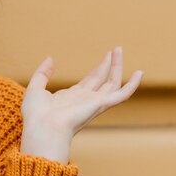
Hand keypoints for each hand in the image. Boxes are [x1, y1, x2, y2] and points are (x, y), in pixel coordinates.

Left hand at [20, 47, 142, 163]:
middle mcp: (85, 100)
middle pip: (102, 80)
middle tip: (116, 49)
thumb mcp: (35, 88)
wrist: (43, 127)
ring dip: (117, 66)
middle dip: (109, 64)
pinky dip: (132, 85)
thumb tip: (51, 59)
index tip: (106, 56)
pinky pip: (122, 94)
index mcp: (71, 98)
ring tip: (119, 49)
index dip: (98, 69)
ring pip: (112, 83)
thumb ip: (42, 73)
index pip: (90, 82)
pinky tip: (140, 73)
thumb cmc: (36, 114)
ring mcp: (94, 102)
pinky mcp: (101, 104)